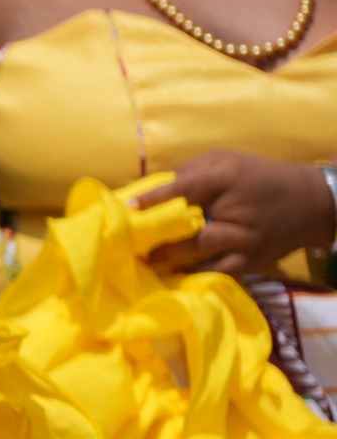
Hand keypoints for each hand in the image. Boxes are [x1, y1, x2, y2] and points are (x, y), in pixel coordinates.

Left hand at [136, 149, 335, 274]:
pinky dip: (194, 276)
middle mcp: (237, 211)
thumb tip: (151, 188)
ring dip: (171, 260)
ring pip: (201, 254)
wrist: (310, 202)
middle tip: (128, 245)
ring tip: (145, 262)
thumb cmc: (256, 177)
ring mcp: (246, 240)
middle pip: (192, 229)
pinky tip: (172, 277)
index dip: (156, 199)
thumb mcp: (225, 161)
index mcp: (227, 179)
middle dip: (159, 239)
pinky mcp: (253, 261)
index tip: (128, 207)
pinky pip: (218, 272)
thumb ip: (189, 172)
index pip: (186, 188)